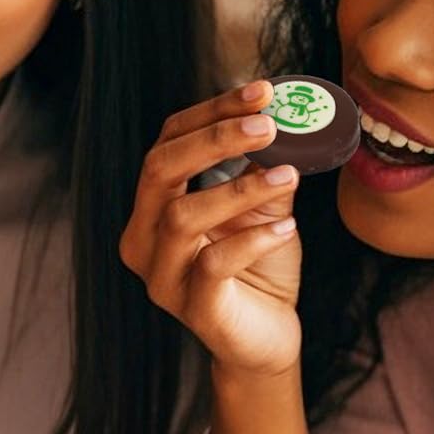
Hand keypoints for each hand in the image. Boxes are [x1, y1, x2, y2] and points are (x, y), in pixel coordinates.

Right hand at [120, 79, 302, 378]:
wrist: (266, 340)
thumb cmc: (259, 270)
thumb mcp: (262, 209)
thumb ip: (264, 169)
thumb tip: (286, 119)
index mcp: (151, 207)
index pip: (167, 144)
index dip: (210, 113)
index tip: (262, 92)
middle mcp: (143, 238)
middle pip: (158, 170)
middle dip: (214, 140)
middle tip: (268, 124)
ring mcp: (162, 276)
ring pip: (183, 217)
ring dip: (239, 189)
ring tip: (290, 174)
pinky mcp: (192, 309)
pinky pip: (213, 265)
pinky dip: (253, 240)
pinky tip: (287, 228)